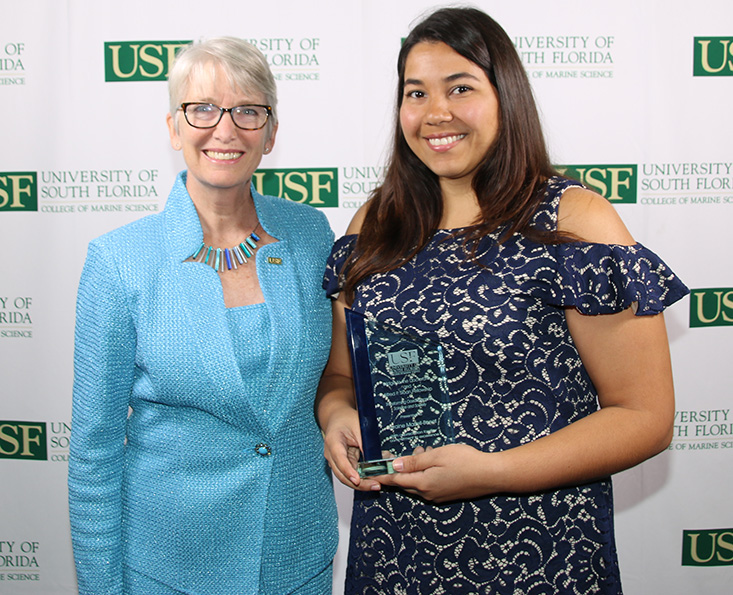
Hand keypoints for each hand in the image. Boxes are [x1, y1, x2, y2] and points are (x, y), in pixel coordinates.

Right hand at [321, 407, 380, 491]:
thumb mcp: (358, 426)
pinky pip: (350, 474)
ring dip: (360, 483)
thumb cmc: (347, 419)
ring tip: (376, 485)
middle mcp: (331, 454)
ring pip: (346, 477)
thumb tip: (374, 460)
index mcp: (333, 442)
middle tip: (375, 486)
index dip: (348, 471)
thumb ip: (365, 443)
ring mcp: (335, 461)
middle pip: (341, 474)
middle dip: (358, 483)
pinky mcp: (342, 464)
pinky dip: (361, 479)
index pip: (339, 459)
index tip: (357, 480)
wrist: (338, 418)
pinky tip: (372, 481)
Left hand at [376, 443, 493, 502]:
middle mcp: (428, 493)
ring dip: (413, 468)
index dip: (381, 473)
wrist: (491, 475)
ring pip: (416, 482)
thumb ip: (414, 462)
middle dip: (397, 468)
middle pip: (404, 482)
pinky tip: (432, 460)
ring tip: (420, 451)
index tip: (369, 470)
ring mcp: (437, 496)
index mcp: (423, 484)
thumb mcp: (437, 455)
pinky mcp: (446, 494)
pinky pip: (427, 484)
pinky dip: (424, 473)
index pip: (395, 479)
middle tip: (391, 454)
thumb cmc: (466, 462)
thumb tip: (394, 466)